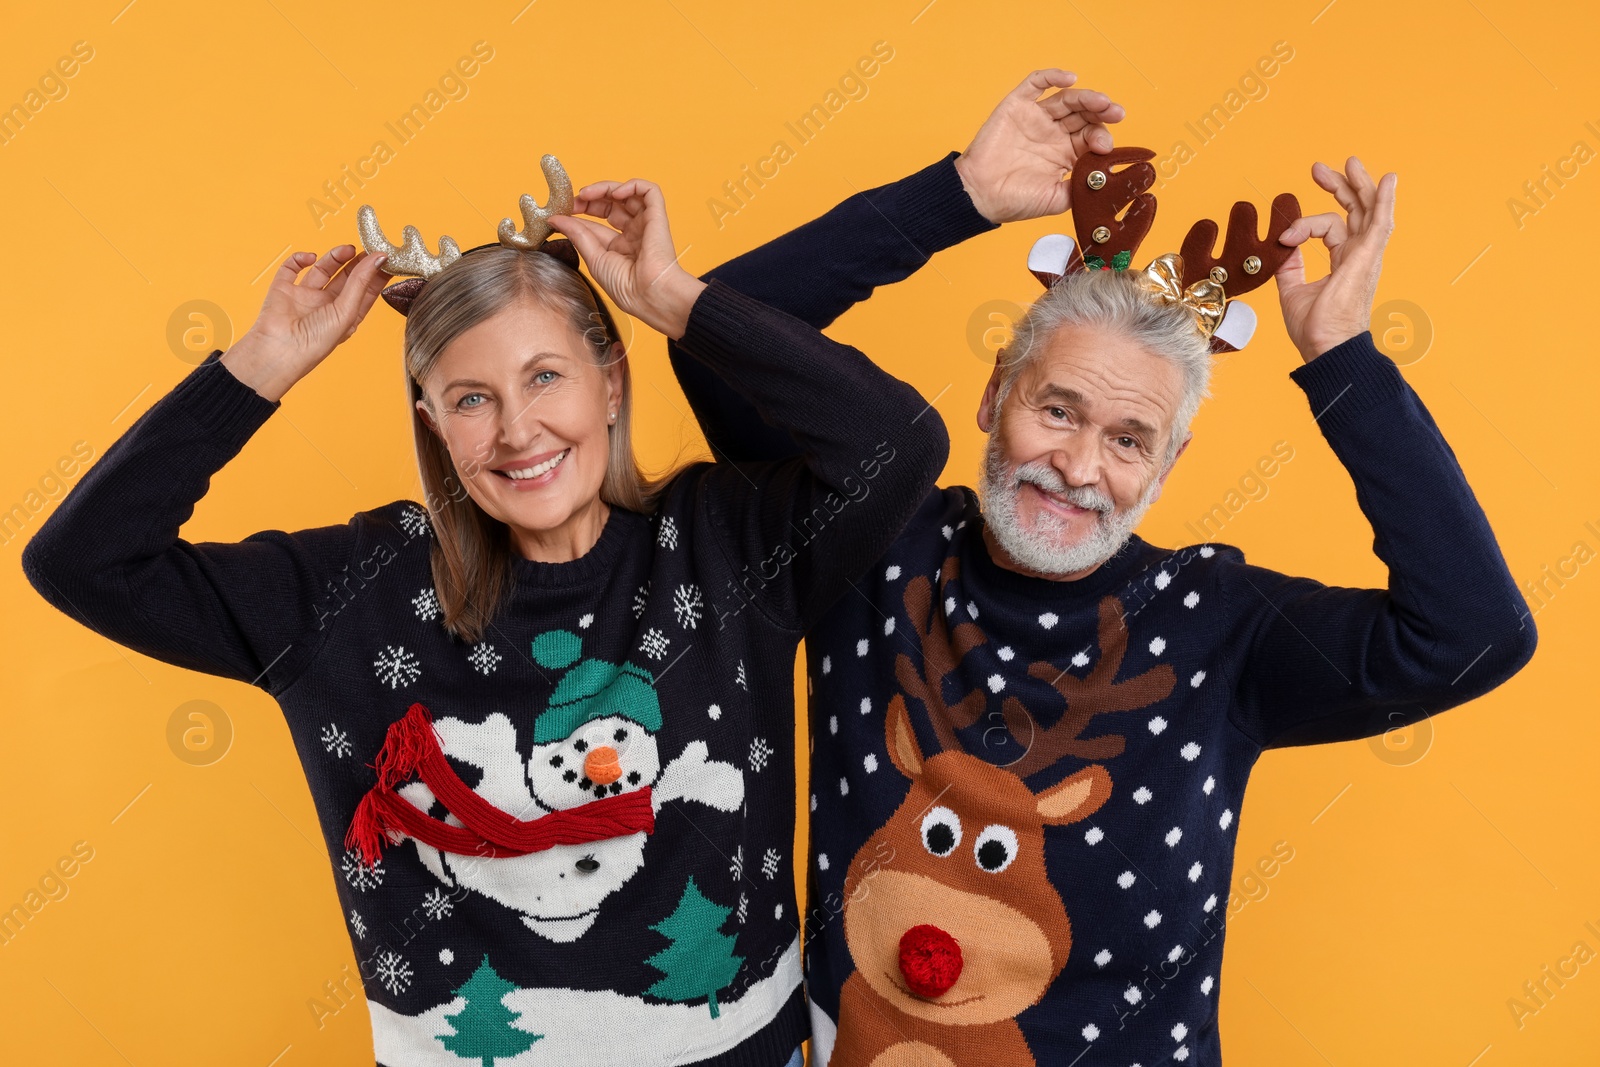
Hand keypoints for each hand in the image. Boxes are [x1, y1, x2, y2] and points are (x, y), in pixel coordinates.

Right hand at [221, 245, 389, 400]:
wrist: (279, 351)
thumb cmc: (316, 342)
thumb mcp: (346, 311)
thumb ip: (361, 282)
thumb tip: (380, 259)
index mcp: (346, 316)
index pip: (366, 291)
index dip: (376, 274)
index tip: (386, 256)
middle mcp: (326, 306)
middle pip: (346, 278)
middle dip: (357, 262)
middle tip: (368, 247)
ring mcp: (305, 297)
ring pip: (322, 270)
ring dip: (334, 257)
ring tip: (346, 249)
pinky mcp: (284, 290)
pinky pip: (291, 268)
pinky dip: (300, 259)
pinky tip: (310, 257)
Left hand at [550, 179, 705, 339]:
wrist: (647, 294)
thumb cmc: (625, 286)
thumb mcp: (593, 257)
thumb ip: (576, 234)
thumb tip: (555, 219)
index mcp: (620, 246)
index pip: (597, 222)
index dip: (581, 212)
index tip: (562, 212)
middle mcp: (634, 233)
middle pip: (611, 204)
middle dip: (591, 198)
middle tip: (574, 200)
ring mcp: (646, 224)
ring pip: (627, 193)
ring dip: (605, 188)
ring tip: (587, 194)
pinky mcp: (657, 216)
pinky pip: (649, 191)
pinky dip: (632, 185)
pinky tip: (615, 193)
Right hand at [952, 68, 1125, 223]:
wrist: (980, 195)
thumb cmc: (1015, 201)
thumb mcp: (1056, 199)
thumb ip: (1081, 186)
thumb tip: (1106, 177)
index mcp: (1065, 154)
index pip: (1091, 136)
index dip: (1102, 137)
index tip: (1105, 147)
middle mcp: (1053, 133)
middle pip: (1084, 114)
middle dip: (1102, 113)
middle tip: (1116, 113)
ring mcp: (1036, 118)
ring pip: (1067, 99)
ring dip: (1087, 97)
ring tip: (1101, 101)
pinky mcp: (1017, 106)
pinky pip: (1036, 84)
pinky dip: (1053, 77)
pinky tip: (1070, 79)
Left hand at [1274, 157, 1397, 361]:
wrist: (1325, 348)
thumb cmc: (1315, 329)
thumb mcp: (1292, 290)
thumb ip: (1289, 265)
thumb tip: (1283, 245)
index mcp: (1344, 262)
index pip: (1330, 228)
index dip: (1304, 226)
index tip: (1284, 236)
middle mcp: (1359, 255)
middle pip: (1354, 211)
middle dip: (1338, 187)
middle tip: (1318, 170)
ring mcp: (1366, 256)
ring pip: (1367, 211)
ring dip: (1358, 185)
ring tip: (1350, 164)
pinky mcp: (1366, 257)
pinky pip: (1380, 223)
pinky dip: (1385, 201)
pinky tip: (1388, 180)